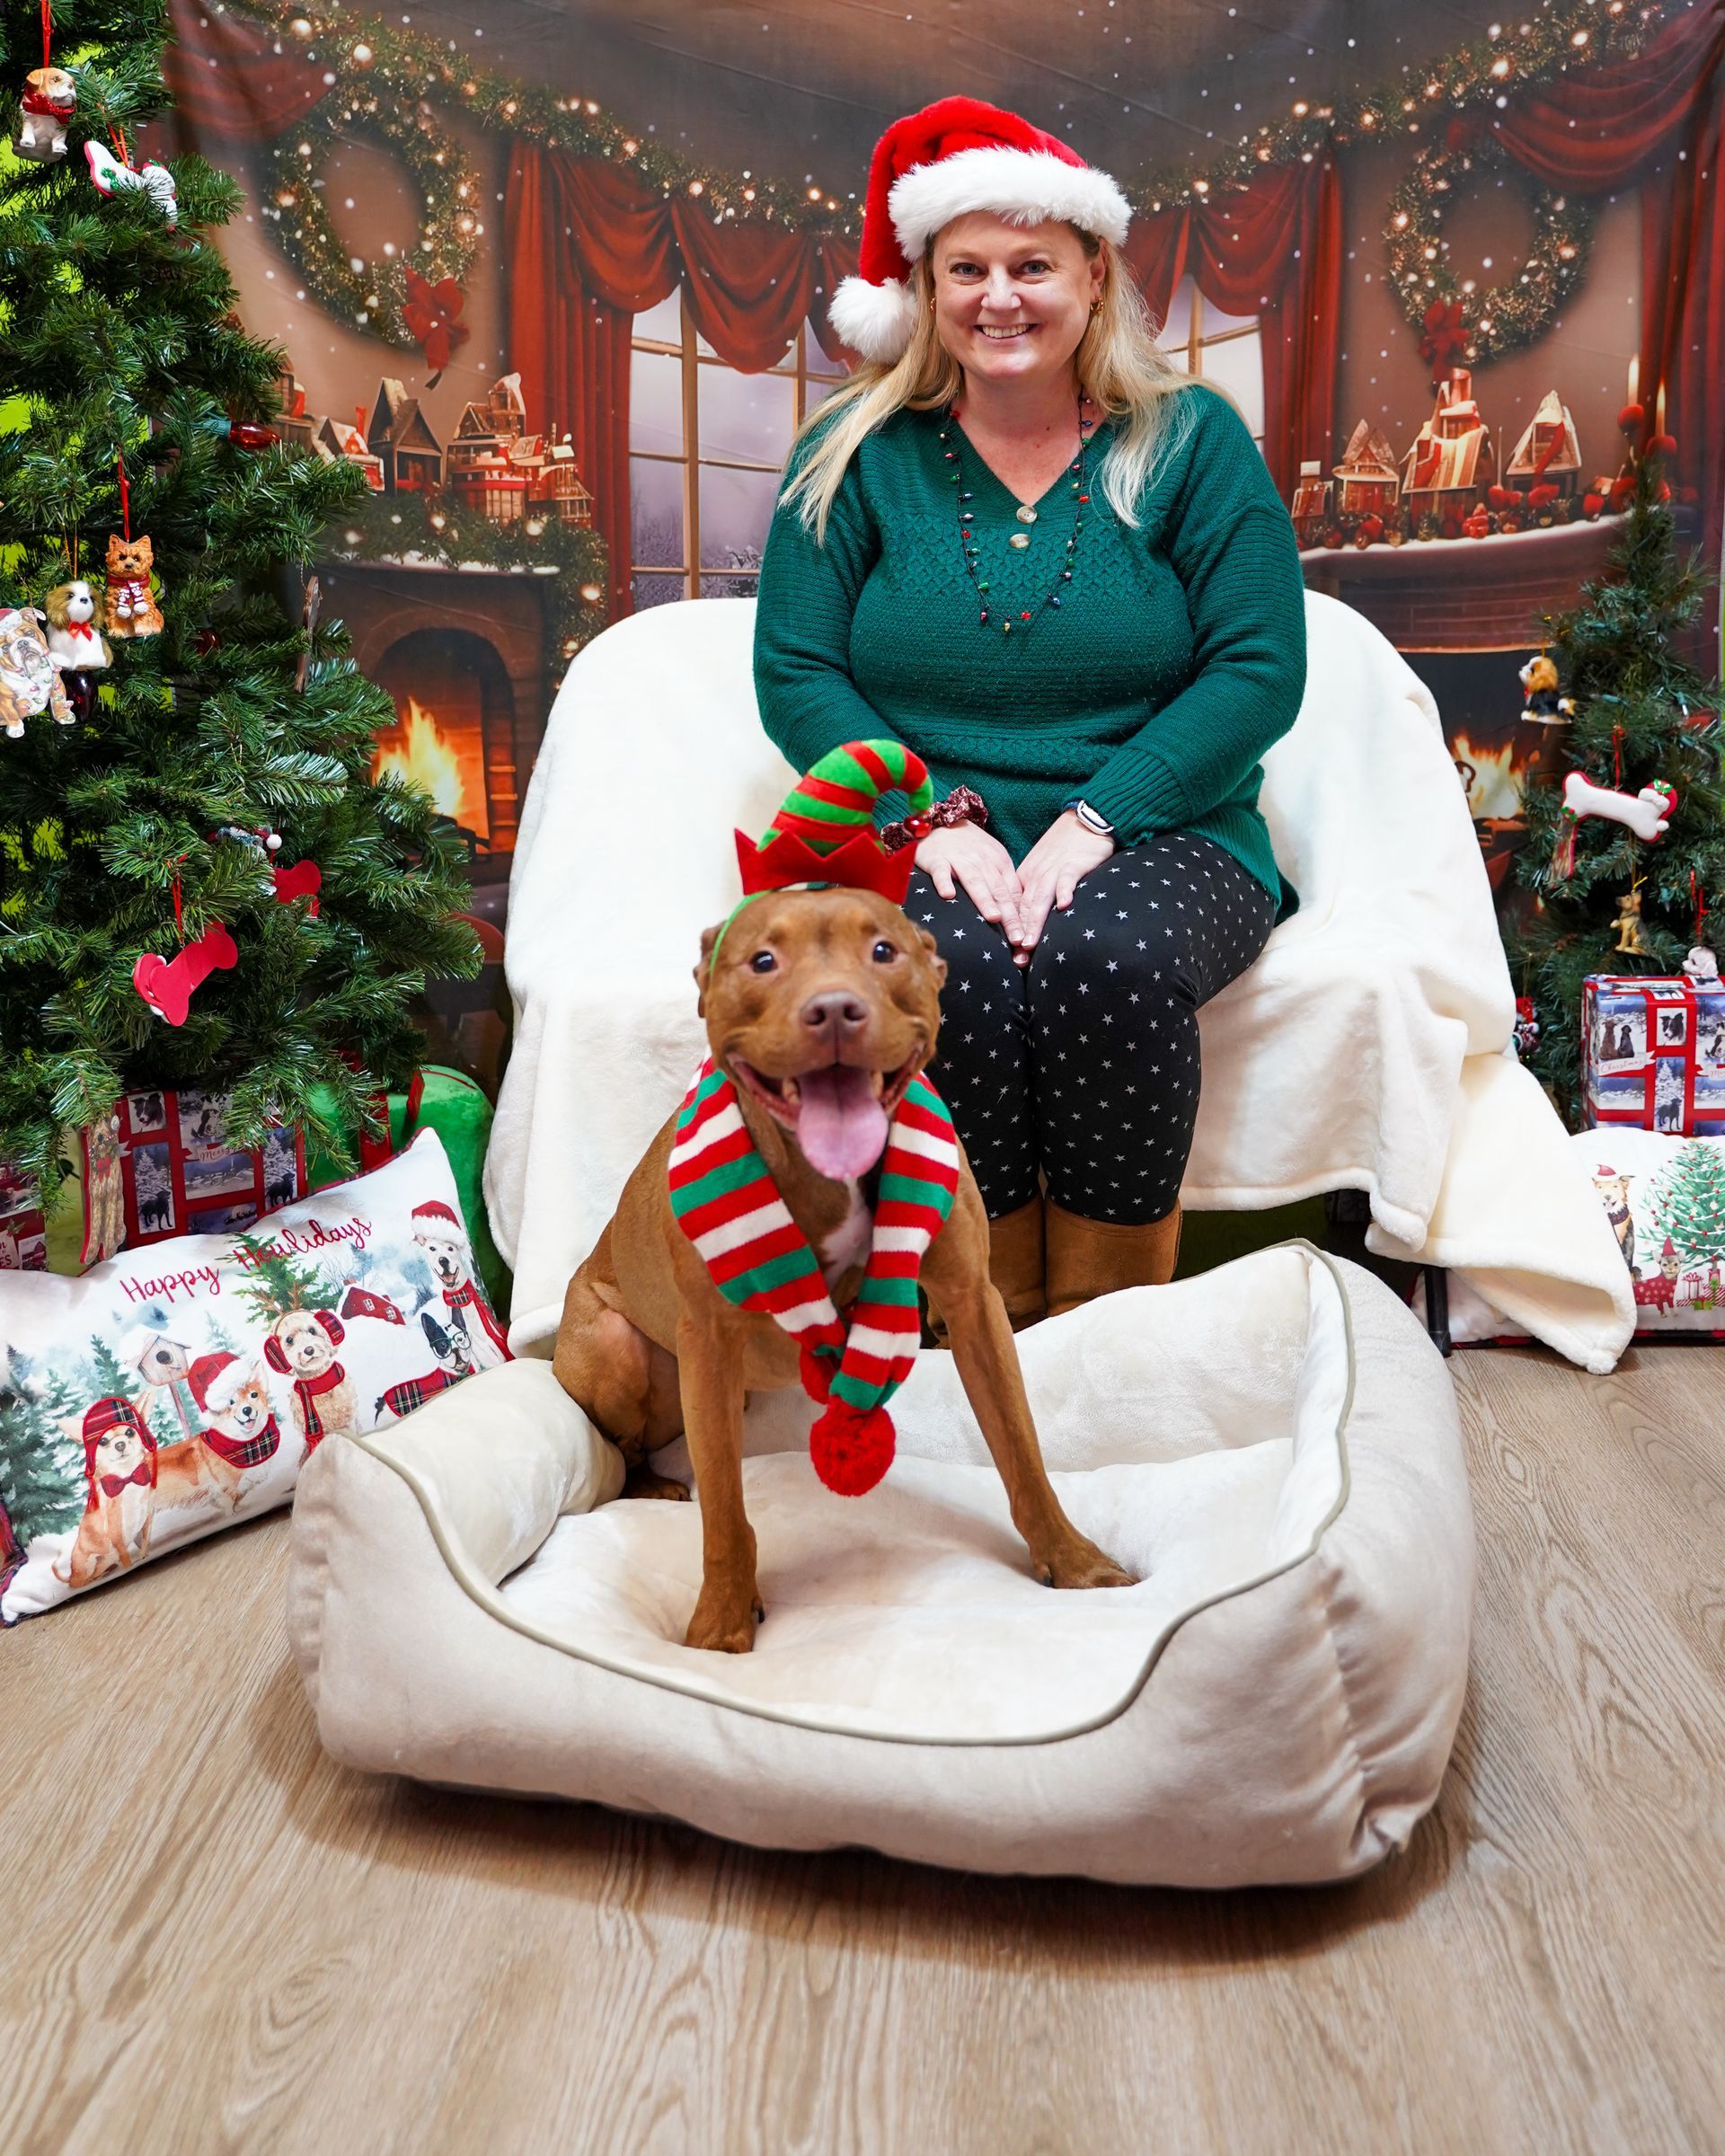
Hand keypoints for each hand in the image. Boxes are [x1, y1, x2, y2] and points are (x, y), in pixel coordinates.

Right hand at [914, 823, 1025, 945]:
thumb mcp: (992, 861)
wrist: (941, 822)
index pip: (1014, 892)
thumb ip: (1004, 885)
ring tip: (993, 918)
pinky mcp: (937, 859)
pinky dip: (944, 882)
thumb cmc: (969, 848)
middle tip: (1018, 938)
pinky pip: (941, 871)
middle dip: (1009, 916)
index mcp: (999, 863)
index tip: (1028, 937)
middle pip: (998, 891)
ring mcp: (959, 860)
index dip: (1021, 915)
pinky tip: (948, 896)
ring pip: (974, 881)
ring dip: (984, 899)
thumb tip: (1020, 915)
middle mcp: (982, 861)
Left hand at [1011, 809, 1114, 965]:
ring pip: (1041, 898)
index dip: (1014, 934)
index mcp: (1027, 878)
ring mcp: (1054, 869)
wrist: (1085, 819)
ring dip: (1035, 921)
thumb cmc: (1066, 849)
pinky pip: (1068, 878)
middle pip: (1026, 909)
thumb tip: (1030, 922)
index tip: (1012, 957)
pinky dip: (1065, 890)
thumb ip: (1037, 893)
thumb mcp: (1045, 871)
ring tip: (1030, 943)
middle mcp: (1036, 875)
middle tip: (1017, 960)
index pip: (1017, 910)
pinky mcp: (1074, 862)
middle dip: (1020, 935)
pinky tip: (1064, 906)